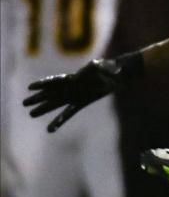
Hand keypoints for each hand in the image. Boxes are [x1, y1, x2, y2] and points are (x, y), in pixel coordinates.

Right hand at [23, 53, 142, 132]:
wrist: (116, 76)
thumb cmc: (108, 69)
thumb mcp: (101, 67)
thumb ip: (94, 69)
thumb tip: (88, 70)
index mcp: (73, 78)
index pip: (55, 81)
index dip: (43, 84)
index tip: (30, 87)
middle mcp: (71, 87)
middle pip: (51, 94)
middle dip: (38, 98)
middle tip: (24, 103)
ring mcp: (74, 96)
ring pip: (55, 104)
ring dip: (44, 109)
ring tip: (31, 114)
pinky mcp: (80, 103)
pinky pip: (67, 113)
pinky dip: (59, 120)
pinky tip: (50, 129)